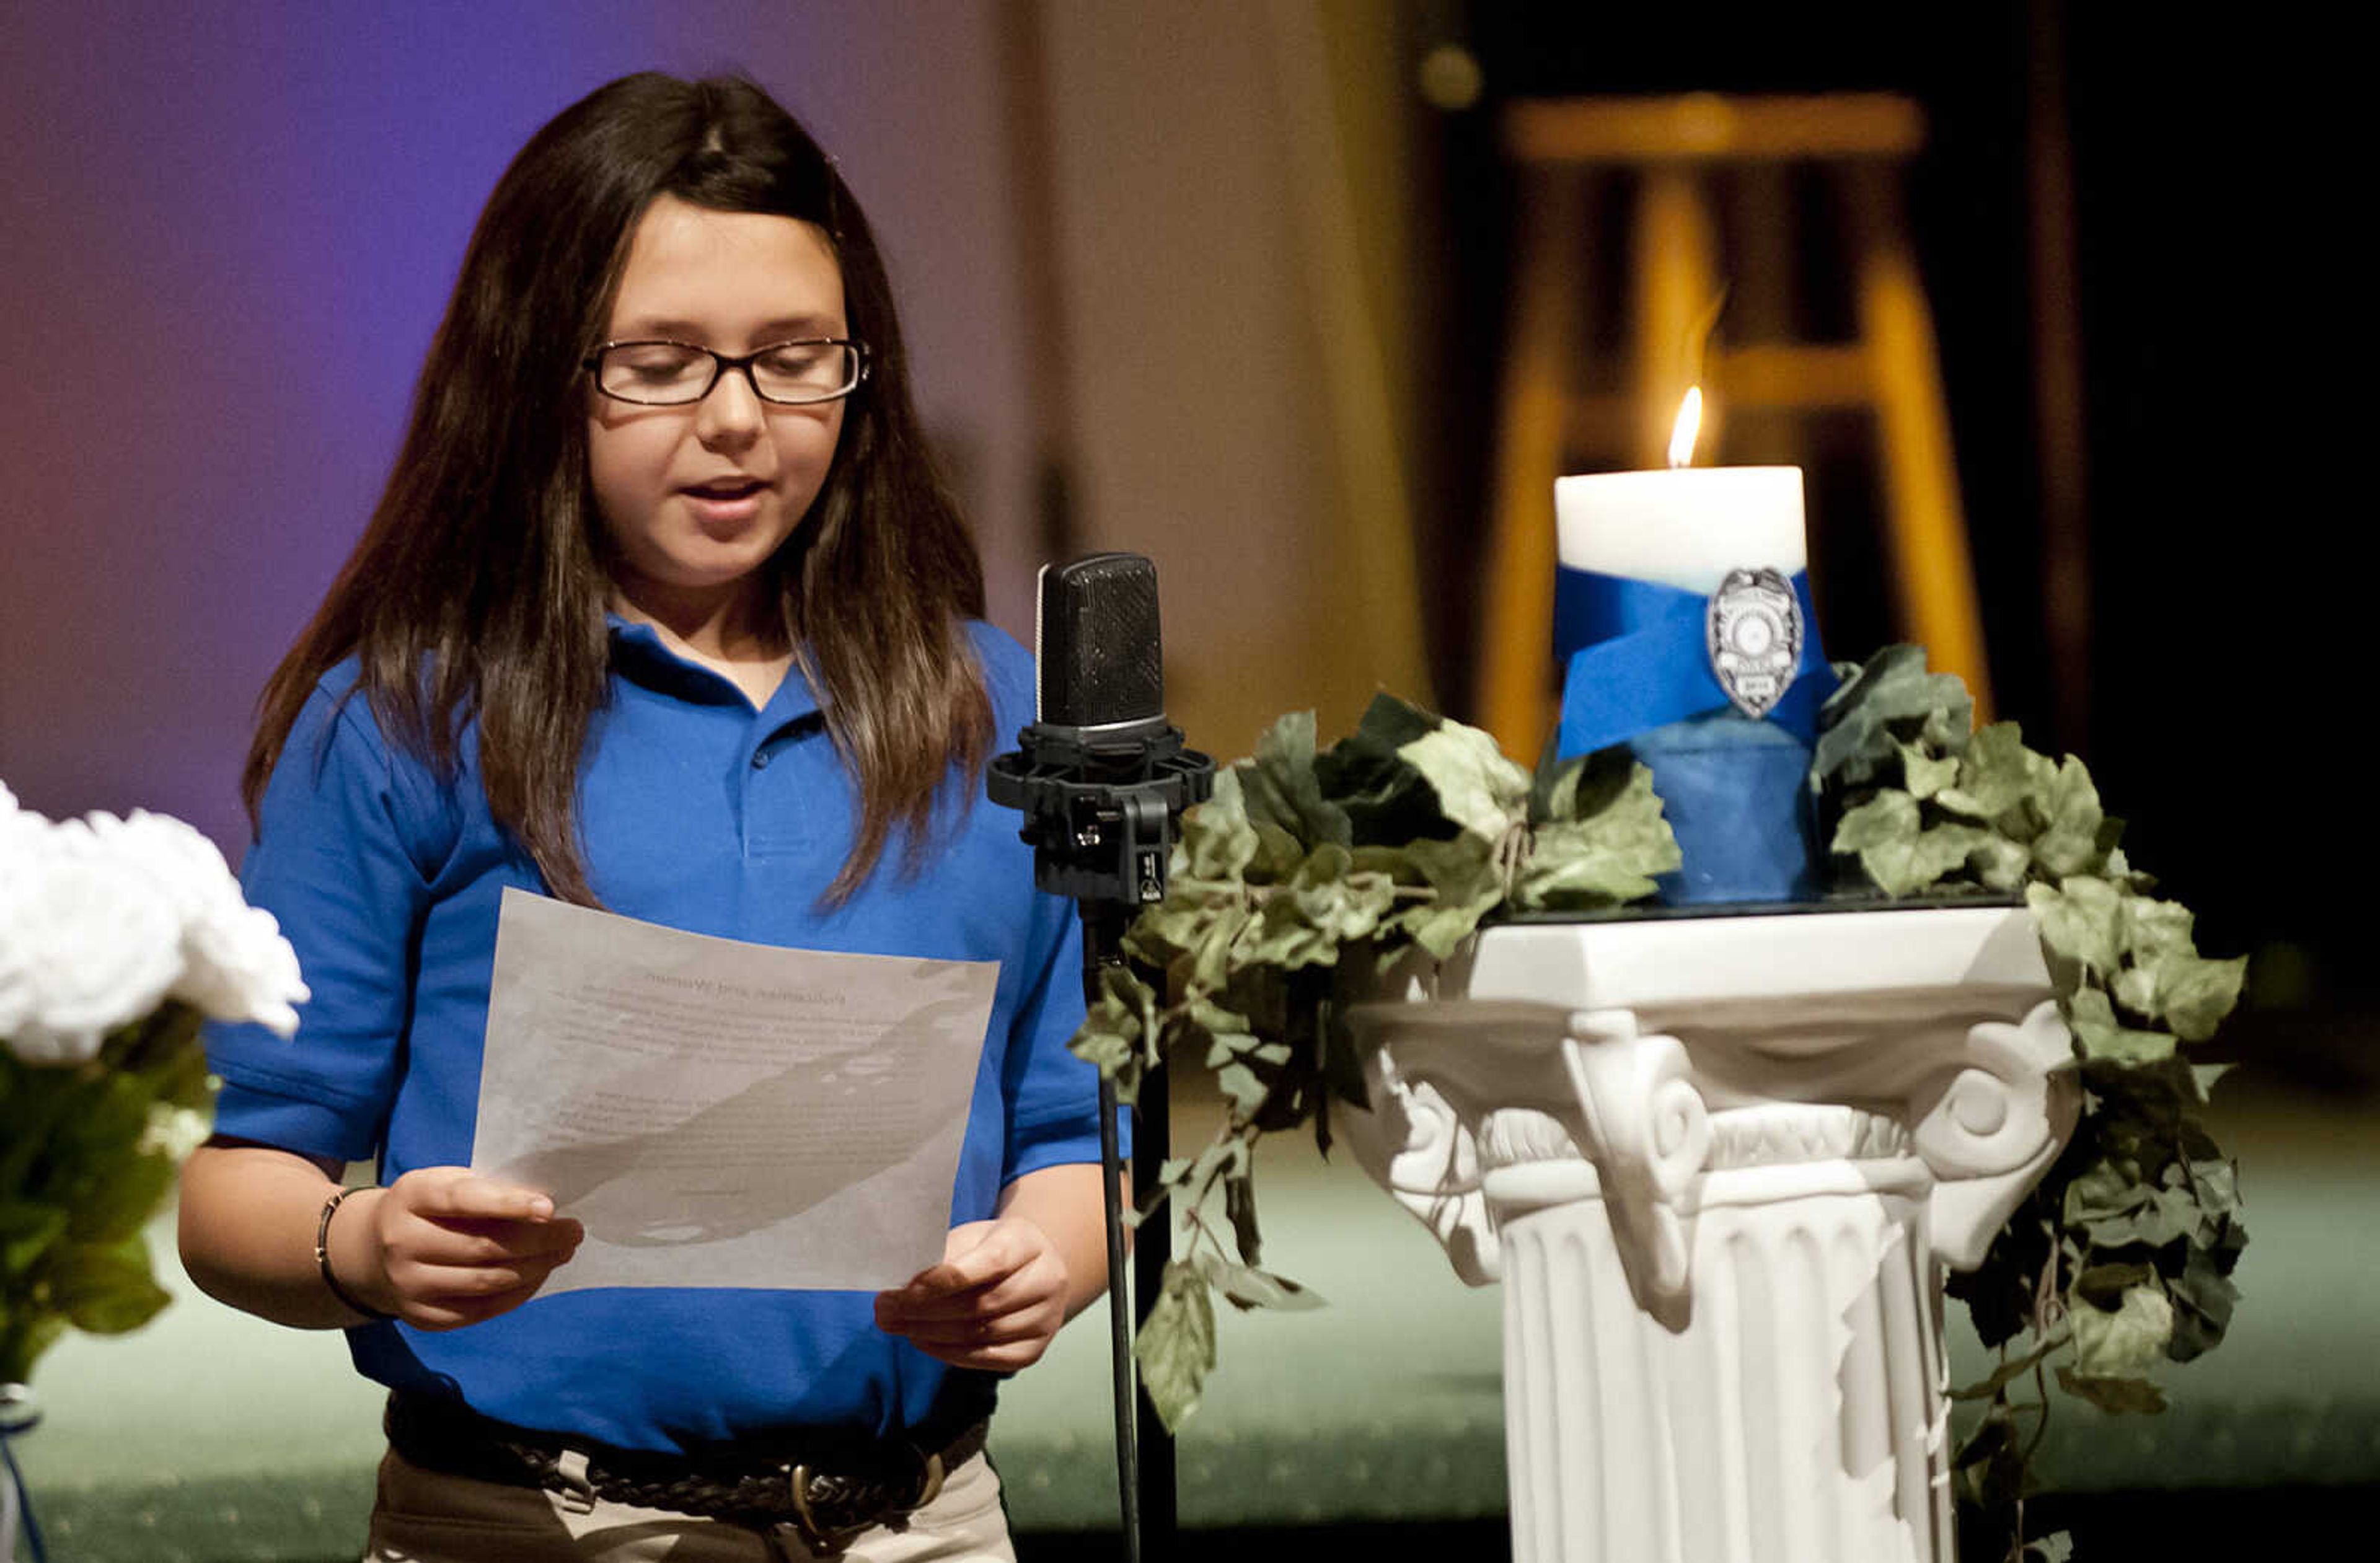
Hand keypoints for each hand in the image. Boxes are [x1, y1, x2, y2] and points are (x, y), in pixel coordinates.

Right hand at [340, 1167, 583, 1329]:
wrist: (372, 1250)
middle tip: (574, 1232)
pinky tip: (537, 1276)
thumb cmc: (430, 1208)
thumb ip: (486, 1190)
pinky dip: (517, 1294)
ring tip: (562, 1253)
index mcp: (412, 1196)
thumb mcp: (446, 1183)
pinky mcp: (421, 1316)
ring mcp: (408, 1284)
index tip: (550, 1207)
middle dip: (538, 1241)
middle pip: (482, 1246)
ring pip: (486, 1281)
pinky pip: (480, 1310)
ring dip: (535, 1268)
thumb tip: (548, 1209)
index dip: (509, 1204)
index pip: (463, 1200)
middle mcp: (403, 1241)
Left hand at [873, 1218, 1070, 1370]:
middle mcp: (1046, 1279)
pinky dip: (951, 1355)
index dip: (943, 1280)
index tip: (900, 1292)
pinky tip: (924, 1343)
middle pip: (983, 1303)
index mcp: (1027, 1242)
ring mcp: (1046, 1319)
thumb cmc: (989, 1249)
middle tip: (884, 1312)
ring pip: (983, 1333)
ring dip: (932, 1335)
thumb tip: (898, 1284)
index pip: (989, 1262)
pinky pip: (989, 1360)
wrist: (1032, 1270)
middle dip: (926, 1311)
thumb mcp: (969, 1238)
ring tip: (897, 1327)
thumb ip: (941, 1256)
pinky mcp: (1036, 1349)